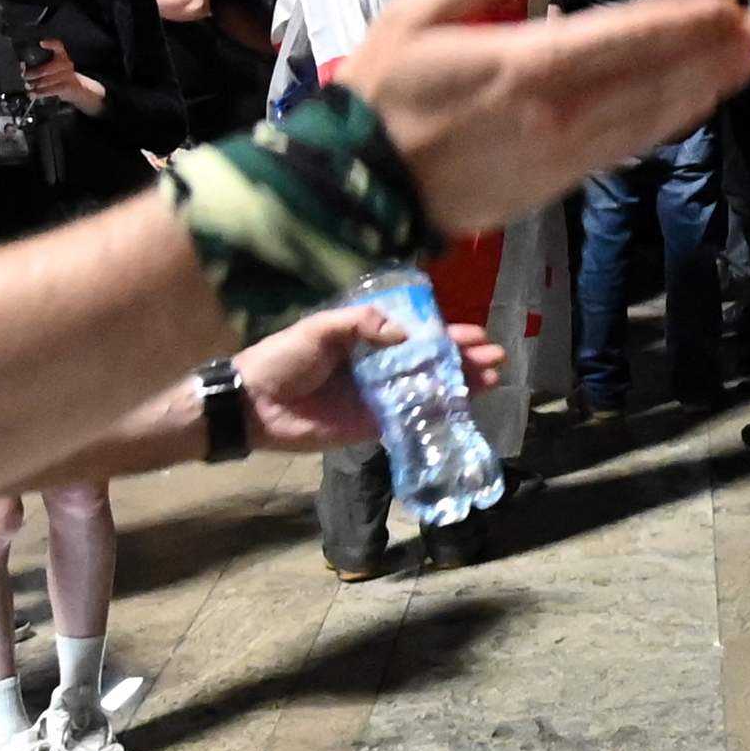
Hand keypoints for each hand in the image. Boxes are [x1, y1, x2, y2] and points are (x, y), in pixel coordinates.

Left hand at [25, 39, 105, 114]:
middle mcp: (66, 64)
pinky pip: (50, 90)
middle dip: (31, 74)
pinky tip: (33, 94)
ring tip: (27, 86)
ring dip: (34, 85)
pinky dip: (39, 93)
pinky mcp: (66, 87)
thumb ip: (41, 63)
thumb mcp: (55, 64)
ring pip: (45, 81)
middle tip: (24, 76)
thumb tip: (23, 67)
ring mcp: (67, 76)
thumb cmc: (60, 74)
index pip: (58, 46)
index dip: (51, 44)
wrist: (77, 87)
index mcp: (62, 55)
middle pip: (45, 69)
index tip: (41, 43)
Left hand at [223, 302, 503, 452]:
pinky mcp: (371, 426)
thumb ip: (362, 324)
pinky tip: (462, 409)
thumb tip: (407, 333)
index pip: (415, 333)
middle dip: (463, 360)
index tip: (475, 334)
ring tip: (491, 380)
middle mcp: (377, 367)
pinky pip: (410, 420)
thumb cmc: (283, 357)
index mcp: (365, 339)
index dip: (446, 334)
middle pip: (430, 362)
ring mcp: (377, 398)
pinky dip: (435, 415)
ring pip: (427, 390)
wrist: (254, 403)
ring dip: (459, 385)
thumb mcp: (320, 328)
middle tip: (495, 358)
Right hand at [338, 0, 749, 238]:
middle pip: (648, 79)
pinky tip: (690, 107)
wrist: (357, 188)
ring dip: (699, 89)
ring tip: (742, 64)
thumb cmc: (382, 95)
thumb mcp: (413, 14)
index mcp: (521, 66)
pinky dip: (665, 123)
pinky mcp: (557, 184)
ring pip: (646, 117)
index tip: (722, 5)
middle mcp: (554, 114)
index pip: (619, 38)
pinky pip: (625, 147)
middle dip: (707, 53)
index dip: (678, 22)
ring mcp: (560, 154)